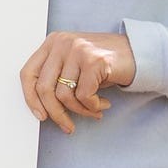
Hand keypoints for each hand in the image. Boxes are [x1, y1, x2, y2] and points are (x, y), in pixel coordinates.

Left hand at [20, 30, 134, 132]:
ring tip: (93, 110)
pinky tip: (103, 104)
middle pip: (44, 88)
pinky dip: (93, 106)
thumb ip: (56, 78)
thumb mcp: (74, 65)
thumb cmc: (104, 63)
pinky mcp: (94, 61)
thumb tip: (42, 108)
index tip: (40, 115)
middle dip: (56, 113)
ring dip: (80, 111)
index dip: (30, 98)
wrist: (139, 52)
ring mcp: (78, 49)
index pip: (28, 74)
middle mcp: (62, 43)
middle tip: (67, 125)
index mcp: (52, 42)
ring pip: (64, 95)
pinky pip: (84, 96)